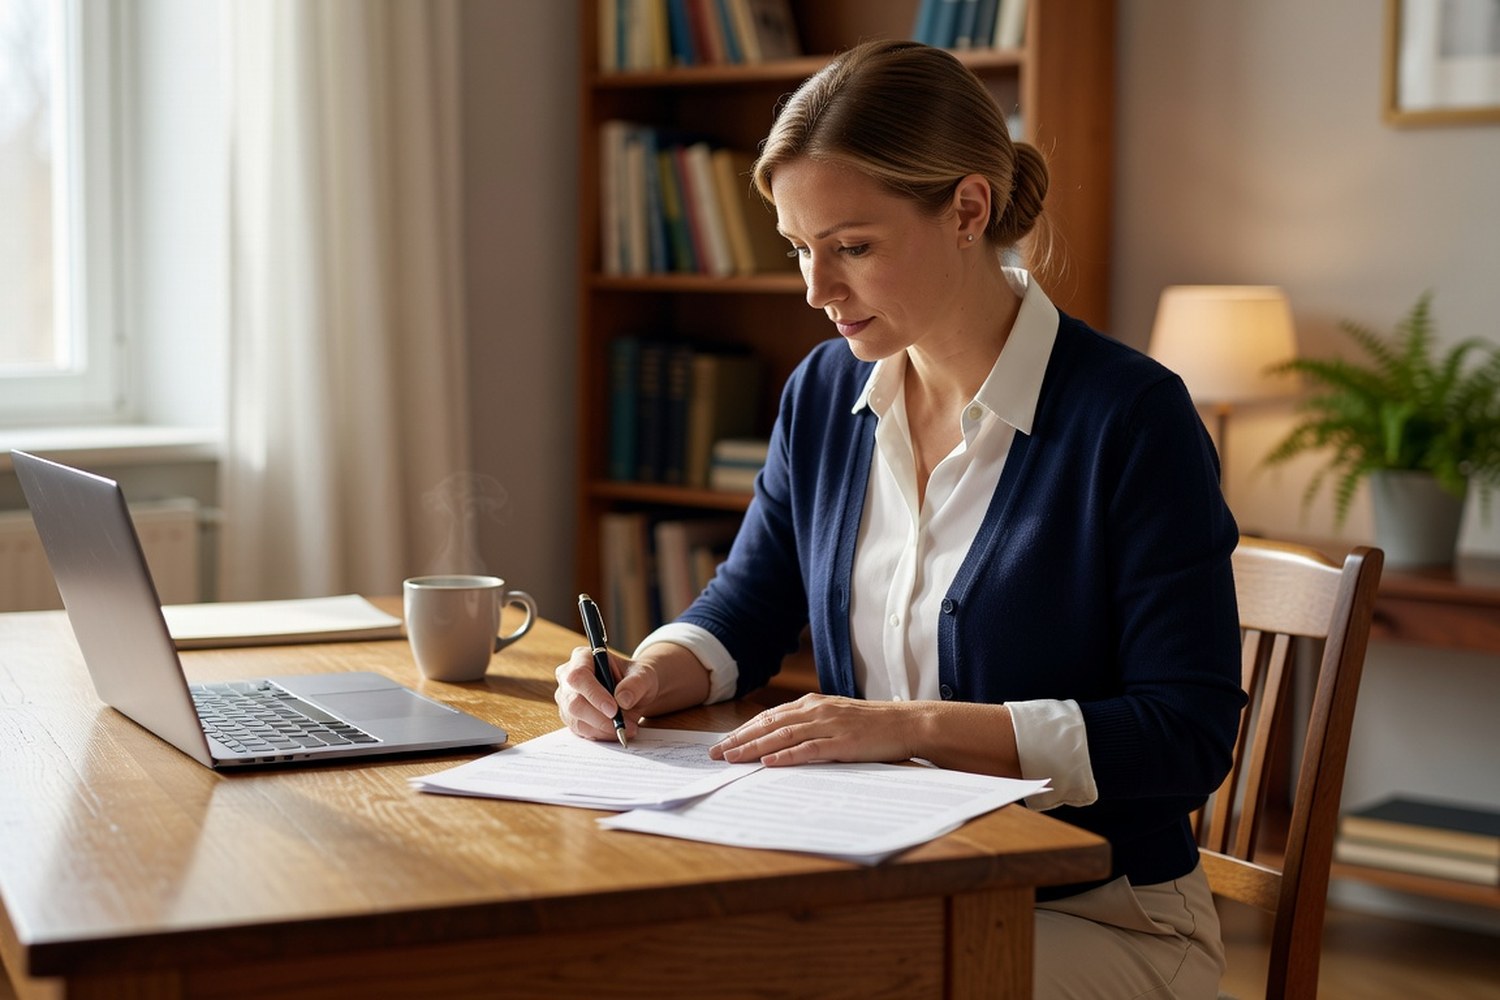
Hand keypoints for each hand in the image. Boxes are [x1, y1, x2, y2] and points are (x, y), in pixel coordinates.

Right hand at [553, 646, 656, 742]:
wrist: (634, 691)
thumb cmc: (636, 678)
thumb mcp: (644, 675)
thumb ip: (635, 684)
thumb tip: (623, 700)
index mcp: (582, 657)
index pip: (579, 676)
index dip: (594, 694)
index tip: (613, 709)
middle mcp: (568, 677)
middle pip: (574, 702)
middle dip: (600, 718)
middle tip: (624, 726)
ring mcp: (567, 699)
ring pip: (576, 720)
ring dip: (603, 729)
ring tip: (627, 728)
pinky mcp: (571, 717)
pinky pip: (581, 731)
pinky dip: (601, 734)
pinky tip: (616, 731)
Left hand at [709, 693, 917, 766]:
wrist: (907, 723)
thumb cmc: (873, 725)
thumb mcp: (836, 718)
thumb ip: (811, 725)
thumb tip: (782, 741)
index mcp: (813, 704)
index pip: (769, 717)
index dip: (744, 730)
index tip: (723, 743)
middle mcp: (816, 711)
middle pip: (769, 725)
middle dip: (739, 740)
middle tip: (715, 754)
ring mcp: (829, 725)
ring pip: (782, 736)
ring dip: (754, 748)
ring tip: (733, 759)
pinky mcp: (842, 743)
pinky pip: (809, 750)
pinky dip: (787, 756)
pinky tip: (769, 763)